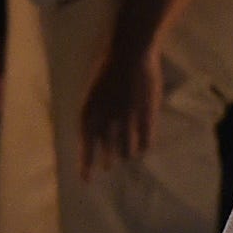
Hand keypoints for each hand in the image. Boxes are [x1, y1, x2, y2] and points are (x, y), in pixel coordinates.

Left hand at [81, 27, 165, 174]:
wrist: (130, 52)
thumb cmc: (108, 66)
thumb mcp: (94, 91)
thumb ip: (96, 113)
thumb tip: (94, 131)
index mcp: (90, 112)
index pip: (86, 146)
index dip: (86, 164)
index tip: (86, 180)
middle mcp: (107, 120)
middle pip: (106, 149)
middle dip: (106, 160)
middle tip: (108, 167)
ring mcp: (128, 119)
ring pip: (126, 148)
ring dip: (126, 154)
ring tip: (126, 158)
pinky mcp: (146, 116)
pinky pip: (145, 138)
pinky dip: (144, 145)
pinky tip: (144, 148)